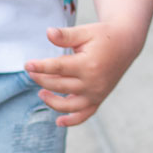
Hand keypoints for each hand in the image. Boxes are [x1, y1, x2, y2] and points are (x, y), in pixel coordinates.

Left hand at [25, 21, 144, 126]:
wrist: (125, 44)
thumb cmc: (103, 36)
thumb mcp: (85, 31)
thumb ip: (65, 35)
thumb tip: (48, 33)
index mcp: (88, 64)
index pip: (58, 68)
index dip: (40, 67)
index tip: (27, 65)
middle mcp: (92, 82)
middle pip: (59, 86)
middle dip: (41, 79)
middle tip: (30, 72)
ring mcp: (96, 93)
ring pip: (69, 105)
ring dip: (52, 101)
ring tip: (41, 92)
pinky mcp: (99, 99)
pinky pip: (84, 115)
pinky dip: (72, 120)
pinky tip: (58, 121)